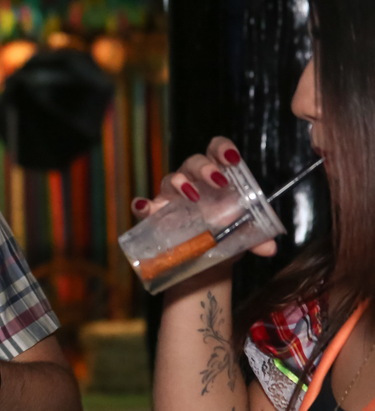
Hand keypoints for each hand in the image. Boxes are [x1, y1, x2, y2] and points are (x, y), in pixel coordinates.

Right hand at [130, 136, 276, 257]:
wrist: (205, 261)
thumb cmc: (225, 235)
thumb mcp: (244, 235)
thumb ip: (257, 237)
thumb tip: (269, 247)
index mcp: (217, 177)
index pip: (216, 151)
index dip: (222, 149)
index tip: (231, 158)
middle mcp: (193, 181)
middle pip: (193, 162)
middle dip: (204, 168)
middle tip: (218, 181)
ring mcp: (171, 197)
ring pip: (170, 179)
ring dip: (180, 183)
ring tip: (192, 195)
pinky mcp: (155, 215)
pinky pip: (145, 205)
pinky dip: (142, 204)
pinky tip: (145, 207)